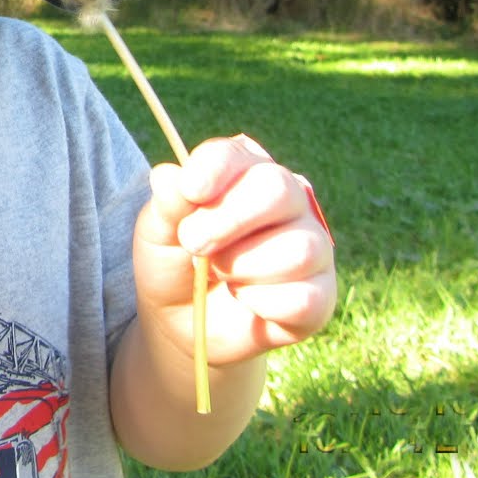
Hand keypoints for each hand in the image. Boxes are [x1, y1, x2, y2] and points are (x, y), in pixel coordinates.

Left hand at [134, 134, 335, 365]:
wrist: (182, 322)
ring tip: (221, 275)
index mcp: (244, 172)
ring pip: (296, 248)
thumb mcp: (156, 234)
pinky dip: (261, 303)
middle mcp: (288, 201)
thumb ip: (166, 206)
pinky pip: (303, 298)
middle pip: (278, 189)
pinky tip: (245, 300)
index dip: (215, 169)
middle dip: (228, 219)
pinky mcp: (321, 295)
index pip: (238, 154)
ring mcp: (312, 246)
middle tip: (194, 244)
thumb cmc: (173, 263)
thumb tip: (169, 177)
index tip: (191, 190)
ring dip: (242, 268)